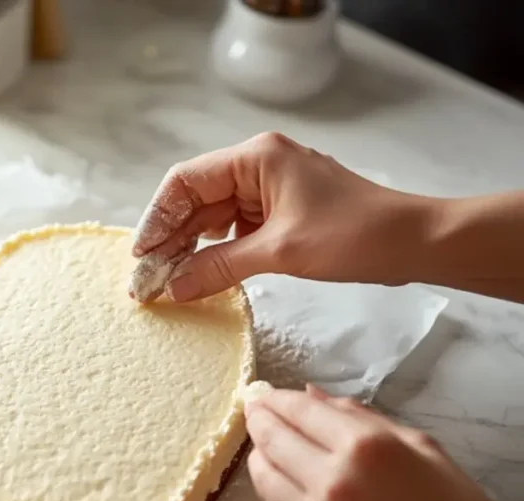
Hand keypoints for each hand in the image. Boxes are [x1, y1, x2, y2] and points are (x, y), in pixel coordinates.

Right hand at [129, 132, 434, 301]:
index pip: (186, 181)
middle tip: (148, 279)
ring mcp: (270, 188)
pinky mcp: (280, 212)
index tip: (142, 256)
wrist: (414, 243)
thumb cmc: (354, 235)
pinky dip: (216, 252)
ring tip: (169, 282)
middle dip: (171, 238)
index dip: (157, 218)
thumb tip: (172, 288)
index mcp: (255, 157)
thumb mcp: (280, 253)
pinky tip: (202, 275)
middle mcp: (258, 165)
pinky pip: (235, 230)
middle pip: (196, 199)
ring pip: (213, 217)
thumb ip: (219, 267)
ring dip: (191, 248)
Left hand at [243, 385, 519, 500]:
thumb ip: (358, 416)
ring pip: (263, 478)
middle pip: (271, 441)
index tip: (263, 393)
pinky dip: (271, 495)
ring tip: (266, 448)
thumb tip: (311, 395)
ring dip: (259, 457)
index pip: (298, 411)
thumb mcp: (417, 444)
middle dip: (258, 421)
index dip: (275, 398)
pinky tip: (283, 487)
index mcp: (362, 446)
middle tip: (254, 412)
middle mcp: (331, 480)